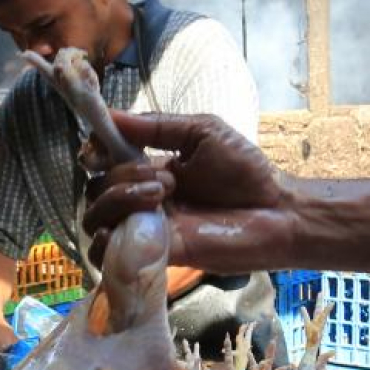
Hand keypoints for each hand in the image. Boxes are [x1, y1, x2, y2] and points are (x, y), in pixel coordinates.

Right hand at [82, 112, 291, 270]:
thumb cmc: (245, 173)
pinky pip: (104, 254)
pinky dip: (104, 242)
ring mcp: (143, 229)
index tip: (99, 150)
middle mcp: (139, 200)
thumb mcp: (202, 132)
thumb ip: (156, 125)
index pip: (101, 164)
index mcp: (148, 170)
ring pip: (95, 217)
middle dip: (120, 177)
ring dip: (117, 201)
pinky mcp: (149, 255)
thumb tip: (110, 114)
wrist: (275, 213)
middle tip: (166, 180)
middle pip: (95, 189)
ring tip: (161, 197)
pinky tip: (127, 229)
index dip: (94, 154)